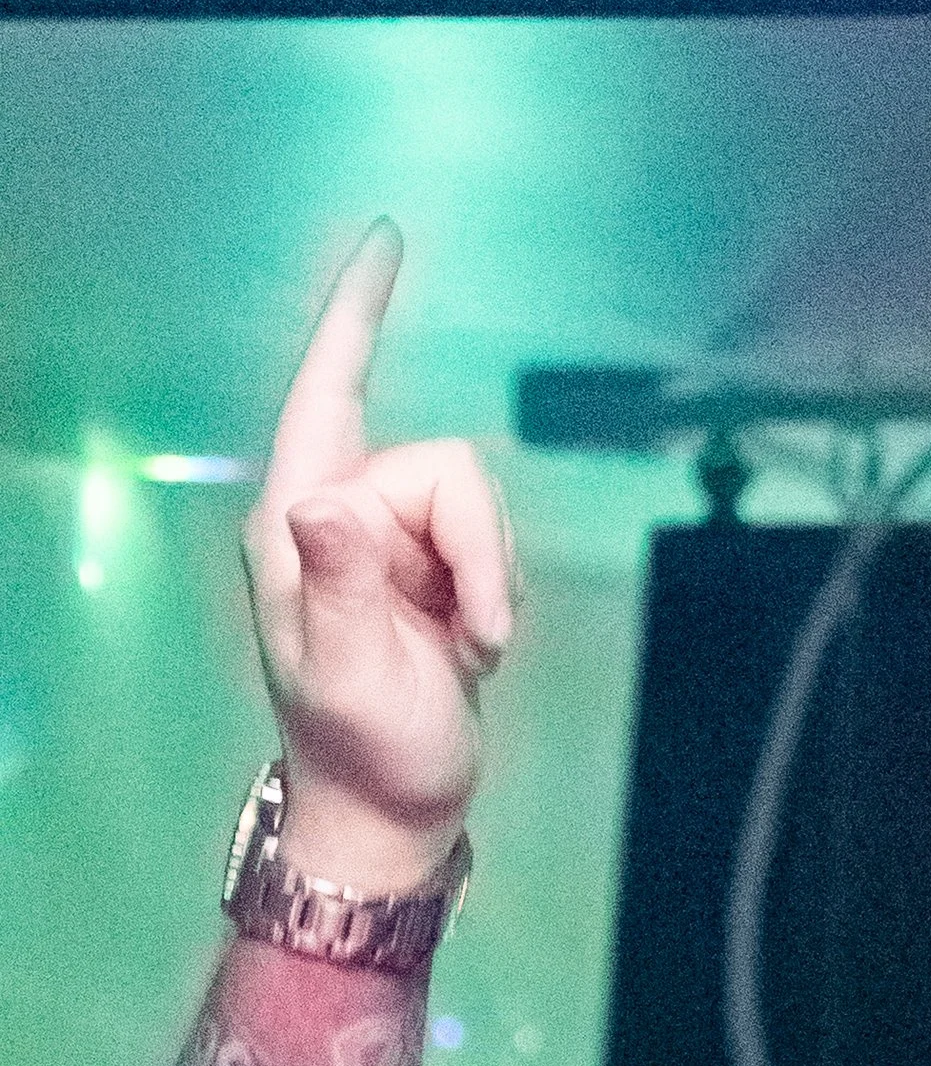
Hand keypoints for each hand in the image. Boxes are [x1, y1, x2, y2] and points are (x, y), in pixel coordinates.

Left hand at [242, 221, 516, 891]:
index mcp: (301, 528)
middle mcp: (338, 522)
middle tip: (481, 636)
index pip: (328, 396)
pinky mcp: (425, 578)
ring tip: (472, 652)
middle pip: (443, 470)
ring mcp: (384, 549)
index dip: (356, 320)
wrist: (391, 819)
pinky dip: (495, 597)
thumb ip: (344, 583)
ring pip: (476, 509)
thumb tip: (326, 505)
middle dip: (478, 547)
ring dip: (492, 580)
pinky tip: (475, 649)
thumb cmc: (366, 753)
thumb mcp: (355, 673)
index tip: (387, 246)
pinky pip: (487, 547)